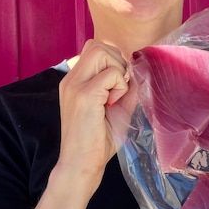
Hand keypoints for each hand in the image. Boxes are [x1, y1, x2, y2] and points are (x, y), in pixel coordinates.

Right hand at [55, 40, 129, 193]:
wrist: (82, 163)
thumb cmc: (98, 140)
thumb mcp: (117, 107)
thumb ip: (126, 87)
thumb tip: (138, 70)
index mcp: (74, 80)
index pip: (94, 48)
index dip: (113, 60)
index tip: (118, 84)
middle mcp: (71, 79)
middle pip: (97, 45)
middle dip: (117, 61)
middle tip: (118, 88)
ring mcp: (74, 85)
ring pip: (103, 52)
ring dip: (118, 72)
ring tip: (114, 96)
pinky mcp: (84, 95)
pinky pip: (111, 74)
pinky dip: (120, 86)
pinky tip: (113, 104)